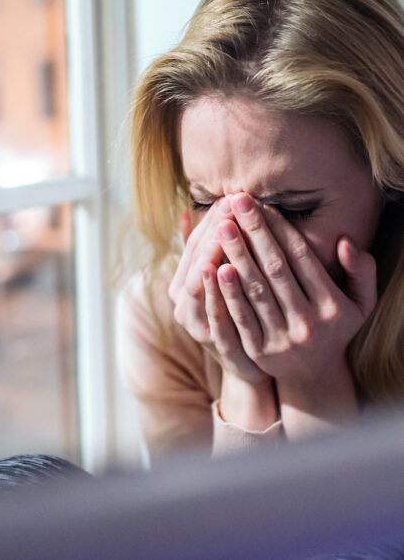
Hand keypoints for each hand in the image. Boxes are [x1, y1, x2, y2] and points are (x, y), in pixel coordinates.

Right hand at [169, 199, 232, 343]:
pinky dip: (216, 290)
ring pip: (199, 283)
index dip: (211, 220)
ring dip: (212, 252)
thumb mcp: (220, 281)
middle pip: (196, 260)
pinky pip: (213, 312)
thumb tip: (186, 213)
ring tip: (225, 225)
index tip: (230, 196)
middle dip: (214, 230)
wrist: (252, 366)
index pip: (193, 244)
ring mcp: (196, 323)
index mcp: (182, 285)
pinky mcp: (214, 343)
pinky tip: (225, 267)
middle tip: (232, 202)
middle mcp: (183, 303)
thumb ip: (205, 251)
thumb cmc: (238, 314)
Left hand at [210, 193, 376, 391]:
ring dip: (237, 256)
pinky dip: (227, 293)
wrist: (313, 375)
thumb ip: (362, 271)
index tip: (261, 203)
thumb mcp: (361, 302)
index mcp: (332, 306)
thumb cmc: (335, 327)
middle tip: (236, 202)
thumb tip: (345, 241)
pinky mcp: (258, 351)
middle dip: (254, 233)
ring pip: (256, 291)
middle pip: (275, 269)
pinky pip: (240, 317)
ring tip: (222, 226)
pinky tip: (215, 268)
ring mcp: (282, 338)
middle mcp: (308, 322)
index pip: (301, 258)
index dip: (280, 229)